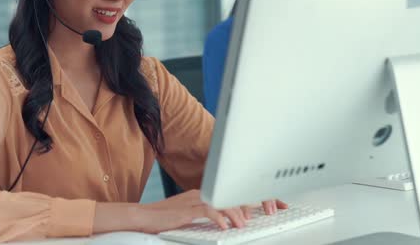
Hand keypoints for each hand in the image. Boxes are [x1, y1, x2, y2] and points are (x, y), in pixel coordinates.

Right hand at [137, 189, 287, 233]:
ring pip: (223, 202)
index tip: (276, 203)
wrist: (143, 216)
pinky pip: (208, 211)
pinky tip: (226, 227)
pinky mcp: (187, 209)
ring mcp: (195, 200)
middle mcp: (202, 194)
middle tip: (273, 209)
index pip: (233, 193)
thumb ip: (208, 215)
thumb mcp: (191, 216)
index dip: (256, 198)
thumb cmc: (164, 219)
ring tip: (244, 224)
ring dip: (237, 214)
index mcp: (205, 194)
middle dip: (255, 202)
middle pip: (233, 194)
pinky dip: (219, 218)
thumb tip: (228, 222)